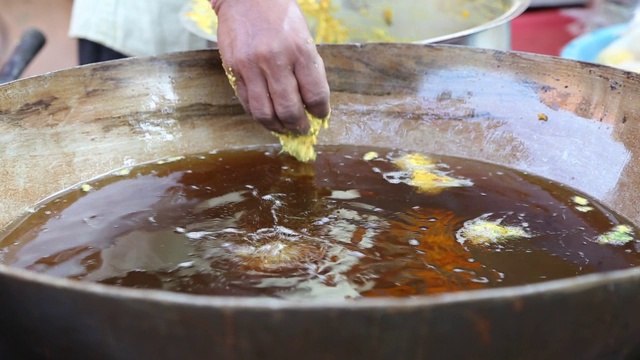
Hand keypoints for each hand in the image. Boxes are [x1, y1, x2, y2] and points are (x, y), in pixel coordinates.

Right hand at [211, 0, 330, 133]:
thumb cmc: (280, 16)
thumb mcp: (303, 37)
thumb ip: (308, 68)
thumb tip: (313, 102)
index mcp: (300, 50)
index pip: (315, 94)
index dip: (320, 111)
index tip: (320, 115)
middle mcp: (275, 60)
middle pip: (290, 109)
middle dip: (299, 126)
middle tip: (303, 130)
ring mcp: (251, 66)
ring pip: (265, 113)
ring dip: (277, 127)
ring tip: (284, 128)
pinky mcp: (233, 69)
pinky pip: (246, 102)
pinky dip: (258, 114)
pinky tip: (267, 116)